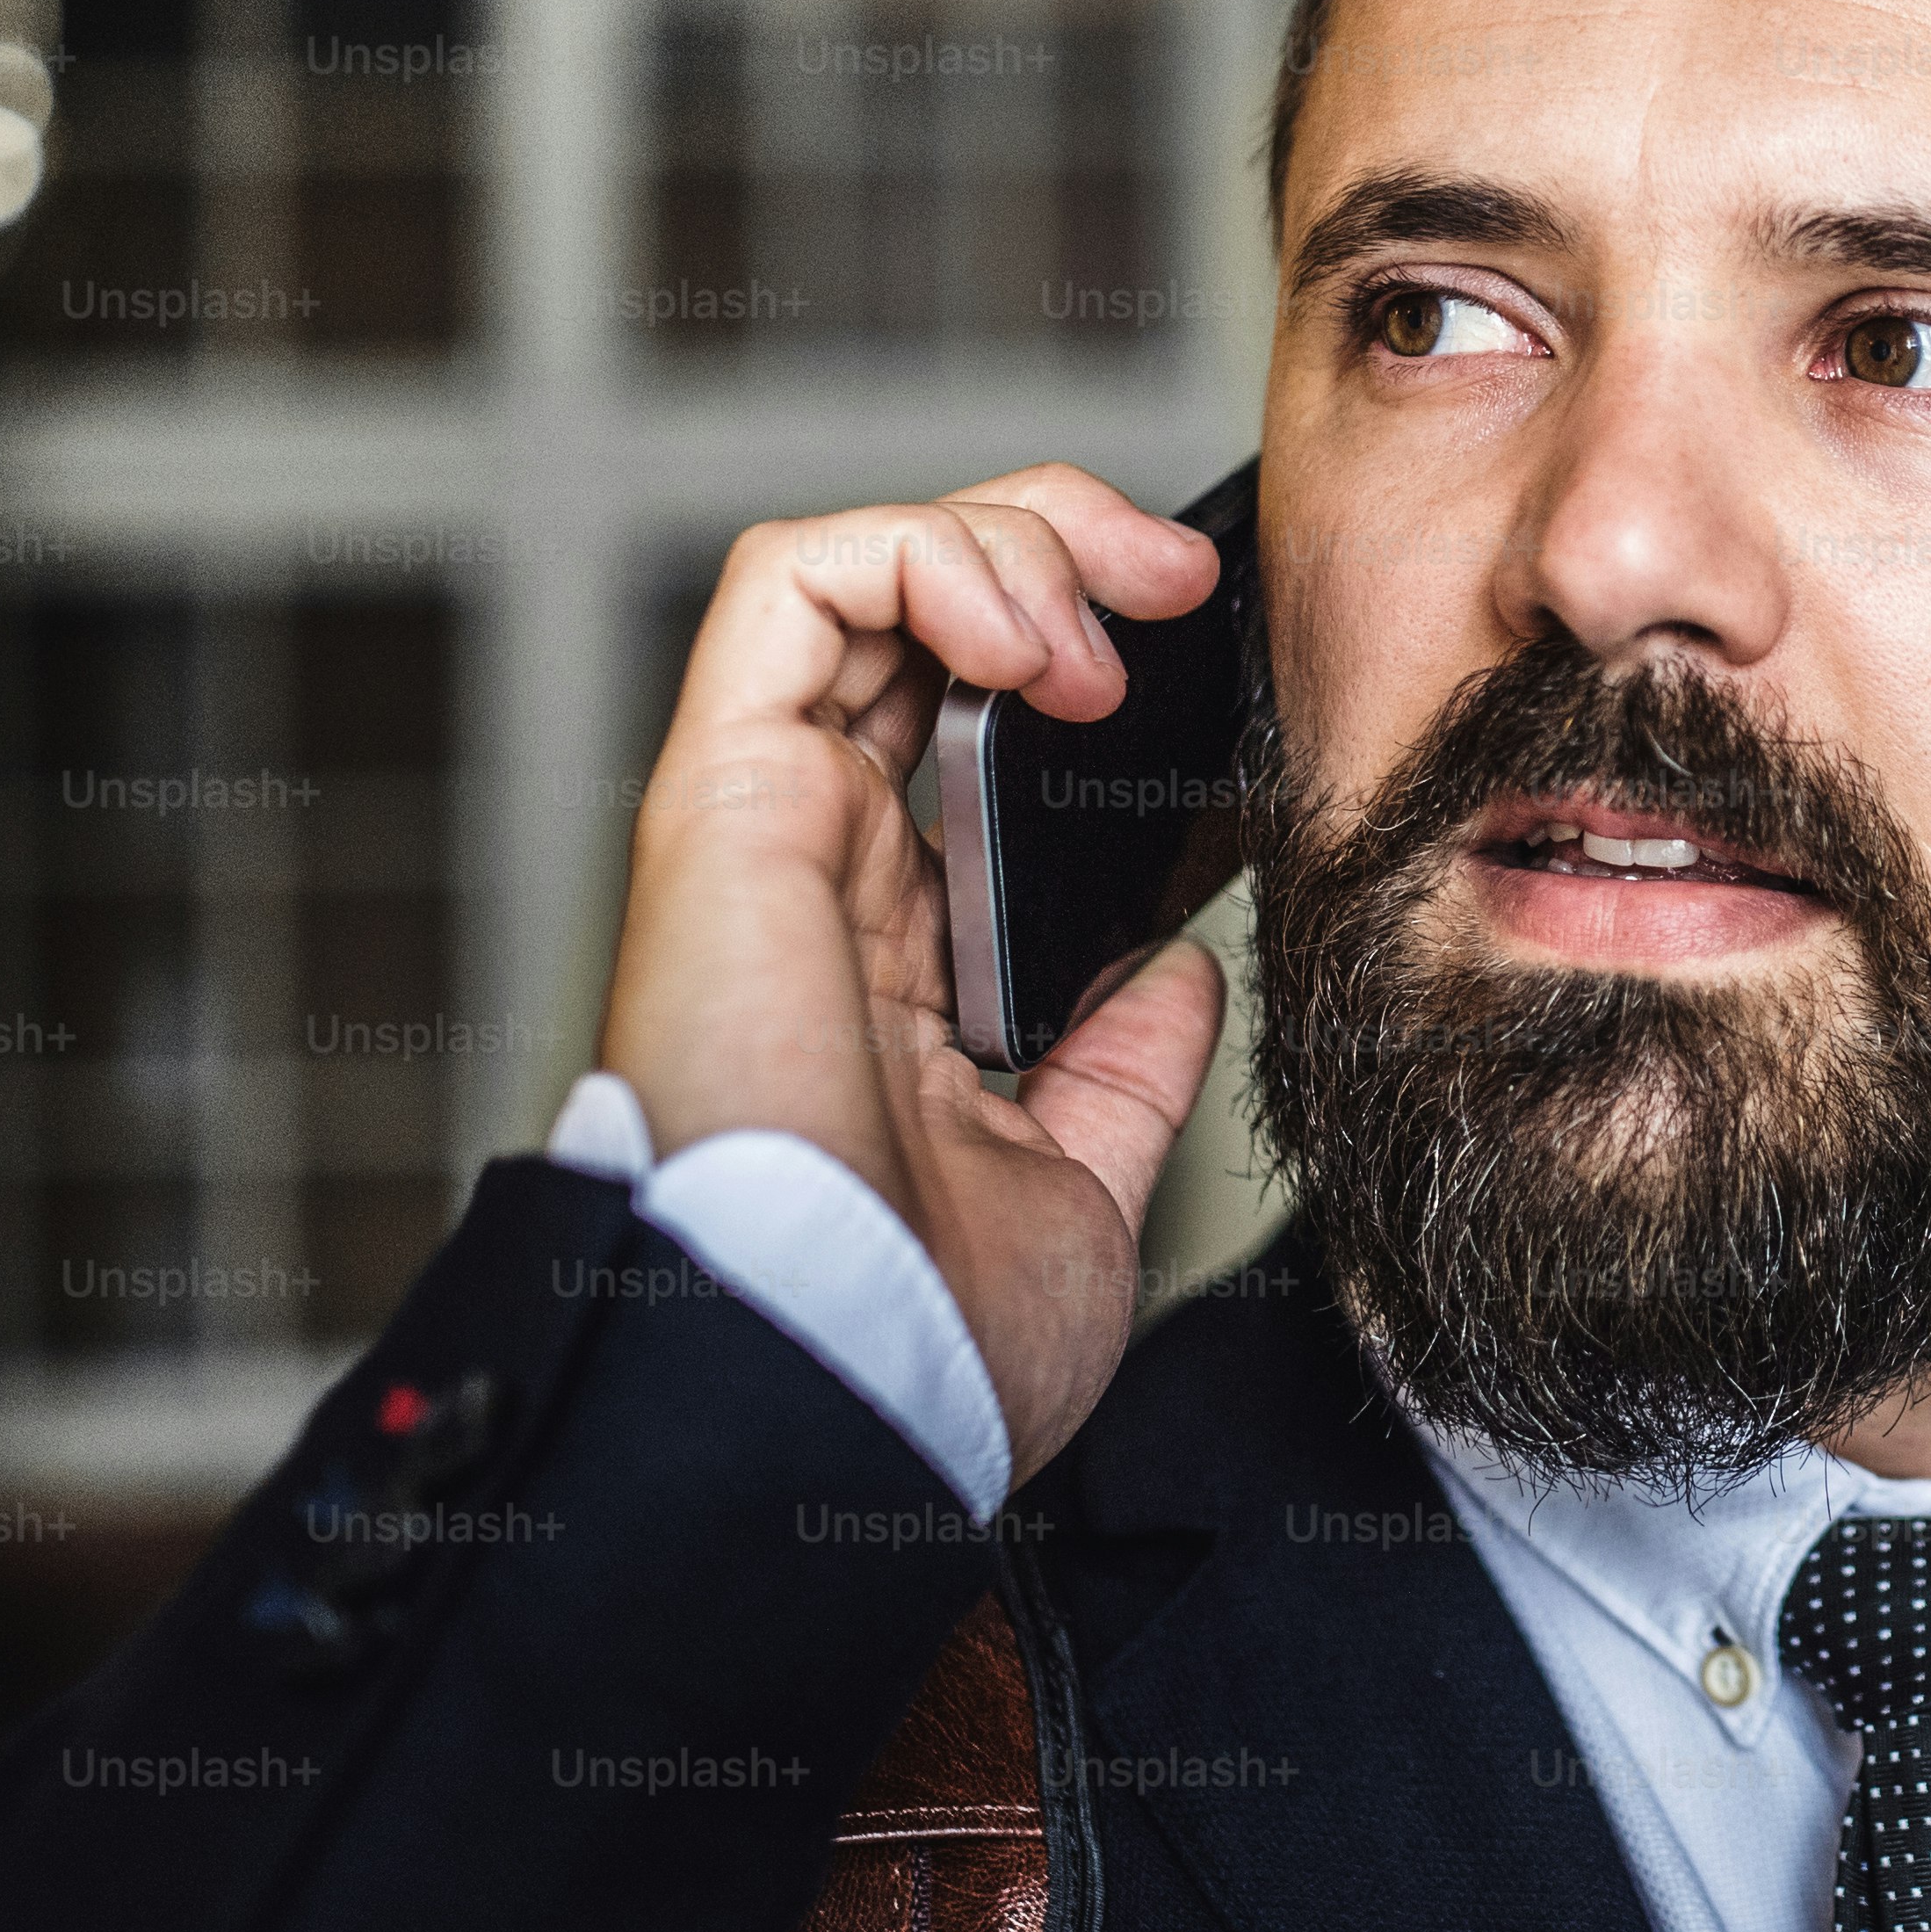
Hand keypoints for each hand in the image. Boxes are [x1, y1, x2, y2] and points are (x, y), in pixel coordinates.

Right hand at [599, 466, 1227, 1482]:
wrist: (847, 1394)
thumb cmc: (924, 1341)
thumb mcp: (1076, 1184)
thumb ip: (1118, 1068)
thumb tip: (1170, 967)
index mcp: (900, 952)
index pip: (975, 729)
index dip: (1087, 656)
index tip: (1210, 676)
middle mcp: (825, 869)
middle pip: (922, 618)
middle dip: (1061, 546)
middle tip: (1174, 579)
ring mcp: (770, 824)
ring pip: (860, 571)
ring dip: (1006, 538)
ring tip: (1107, 616)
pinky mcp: (720, 796)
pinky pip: (788, 589)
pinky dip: (918, 552)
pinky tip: (1027, 628)